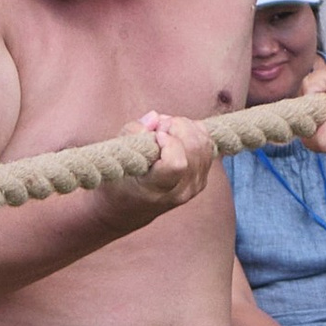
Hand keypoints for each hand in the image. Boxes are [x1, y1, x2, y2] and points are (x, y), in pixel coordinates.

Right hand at [102, 108, 217, 222]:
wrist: (128, 209)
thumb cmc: (119, 180)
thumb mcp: (117, 156)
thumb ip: (133, 133)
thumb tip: (156, 117)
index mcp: (155, 189)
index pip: (177, 164)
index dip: (169, 141)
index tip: (154, 135)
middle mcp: (180, 190)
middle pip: (194, 147)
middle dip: (177, 126)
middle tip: (158, 127)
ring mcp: (194, 186)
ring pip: (204, 144)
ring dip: (186, 127)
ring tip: (165, 130)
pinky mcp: (202, 179)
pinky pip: (208, 146)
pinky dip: (194, 132)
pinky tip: (176, 135)